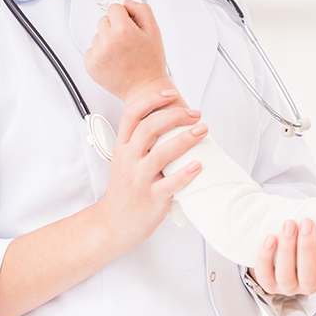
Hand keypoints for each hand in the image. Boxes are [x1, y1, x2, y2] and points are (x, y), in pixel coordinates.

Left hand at [85, 0, 169, 102]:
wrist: (144, 89)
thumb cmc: (151, 63)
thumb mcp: (154, 31)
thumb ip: (142, 10)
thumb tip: (127, 2)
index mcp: (123, 30)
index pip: (114, 8)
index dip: (124, 16)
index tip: (129, 25)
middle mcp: (108, 41)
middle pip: (104, 20)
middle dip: (114, 27)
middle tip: (127, 41)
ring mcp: (98, 54)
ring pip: (97, 35)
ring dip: (107, 40)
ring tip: (121, 53)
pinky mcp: (91, 65)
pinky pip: (91, 50)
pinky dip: (100, 53)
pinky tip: (113, 60)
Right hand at [95, 89, 204, 252]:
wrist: (114, 223)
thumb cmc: (125, 189)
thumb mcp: (125, 160)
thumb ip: (142, 141)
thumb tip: (170, 120)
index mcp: (123, 147)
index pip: (132, 114)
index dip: (152, 100)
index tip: (171, 92)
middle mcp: (129, 160)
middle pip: (149, 128)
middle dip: (175, 116)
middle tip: (195, 114)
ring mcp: (139, 179)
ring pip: (161, 153)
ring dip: (185, 139)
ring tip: (202, 131)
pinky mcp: (152, 198)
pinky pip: (170, 184)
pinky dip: (186, 173)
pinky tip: (199, 165)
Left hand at [249, 219, 315, 296]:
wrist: (282, 250)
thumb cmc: (307, 238)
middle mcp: (310, 285)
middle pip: (310, 277)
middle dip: (307, 248)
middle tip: (307, 223)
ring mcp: (289, 287)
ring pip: (286, 276)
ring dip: (287, 249)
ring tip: (289, 224)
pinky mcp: (270, 284)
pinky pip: (265, 276)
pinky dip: (265, 257)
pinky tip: (270, 237)